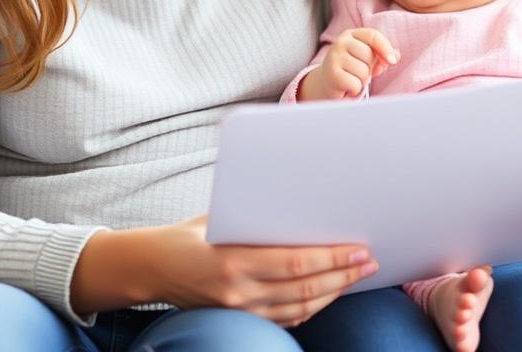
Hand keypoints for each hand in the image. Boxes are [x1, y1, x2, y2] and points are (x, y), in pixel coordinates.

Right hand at [142, 216, 378, 326]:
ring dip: (334, 293)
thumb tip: (301, 200)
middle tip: (369, 262)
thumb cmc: (188, 235)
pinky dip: (313, 307)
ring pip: (300, 308)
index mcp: (233, 261)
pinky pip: (287, 318)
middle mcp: (239, 291)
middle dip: (343, 275)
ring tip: (357, 276)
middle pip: (305, 289)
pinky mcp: (241, 320)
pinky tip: (330, 293)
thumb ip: (256, 218)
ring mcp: (241, 311)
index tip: (359, 249)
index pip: (295, 264)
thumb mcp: (218, 219)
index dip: (332, 259)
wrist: (152, 268)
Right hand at [299, 28, 398, 100]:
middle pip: (369, 55)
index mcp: (351, 35)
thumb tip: (396, 55)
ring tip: (351, 79)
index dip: (385, 48)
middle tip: (358, 72)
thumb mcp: (367, 59)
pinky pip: (355, 84)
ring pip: (363, 71)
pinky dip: (354, 90)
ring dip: (362, 80)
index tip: (393, 61)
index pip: (373, 36)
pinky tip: (346, 87)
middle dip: (369, 68)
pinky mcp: (331, 74)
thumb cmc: (351, 69)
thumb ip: (382, 55)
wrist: (327, 83)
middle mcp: (340, 42)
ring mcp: (333, 57)